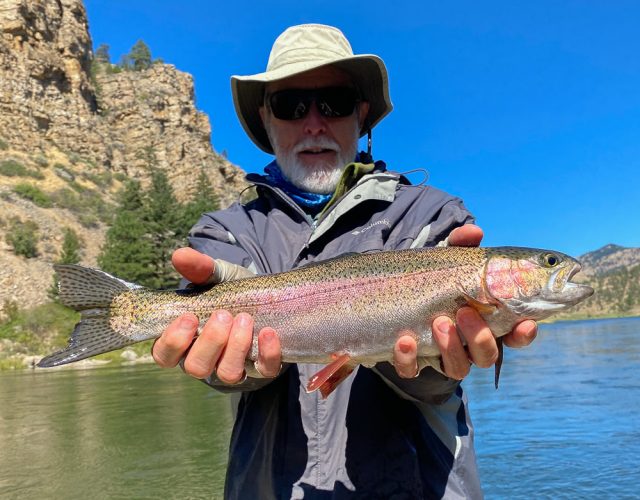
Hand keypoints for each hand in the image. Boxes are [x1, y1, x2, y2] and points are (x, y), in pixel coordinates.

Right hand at [151, 248, 281, 382]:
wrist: (267, 297)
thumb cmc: (230, 291)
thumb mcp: (216, 276)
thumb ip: (199, 268)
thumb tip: (179, 255)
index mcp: (185, 340)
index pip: (164, 354)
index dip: (173, 341)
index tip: (190, 317)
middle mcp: (206, 359)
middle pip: (196, 367)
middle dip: (210, 341)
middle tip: (223, 315)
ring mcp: (234, 366)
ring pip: (227, 374)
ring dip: (236, 347)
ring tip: (244, 318)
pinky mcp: (262, 367)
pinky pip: (263, 370)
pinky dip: (267, 353)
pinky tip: (268, 332)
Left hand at [393, 225, 537, 379]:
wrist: (388, 296)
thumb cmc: (431, 278)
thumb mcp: (445, 260)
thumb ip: (461, 245)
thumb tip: (474, 231)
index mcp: (484, 321)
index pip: (513, 335)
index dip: (523, 335)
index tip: (525, 323)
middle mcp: (466, 344)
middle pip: (487, 355)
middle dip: (481, 337)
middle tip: (465, 312)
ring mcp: (439, 355)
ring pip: (457, 368)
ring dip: (451, 347)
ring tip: (439, 322)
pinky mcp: (411, 361)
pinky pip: (412, 370)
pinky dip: (408, 359)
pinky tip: (404, 340)